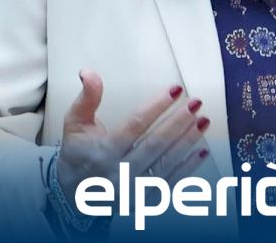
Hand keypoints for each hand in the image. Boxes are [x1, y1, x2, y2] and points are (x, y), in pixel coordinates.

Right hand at [56, 69, 210, 200]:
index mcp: (103, 152)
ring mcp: (132, 190)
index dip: (156, 107)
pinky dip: (188, 168)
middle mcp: (118, 173)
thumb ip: (87, 98)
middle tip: (195, 103)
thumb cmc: (77, 154)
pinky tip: (202, 150)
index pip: (135, 126)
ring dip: (187, 142)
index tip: (175, 90)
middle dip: (178, 122)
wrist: (73, 195)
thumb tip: (89, 73)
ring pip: (166, 164)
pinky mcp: (143, 201)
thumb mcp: (75, 124)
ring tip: (203, 121)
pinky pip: (171, 184)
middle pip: (155, 145)